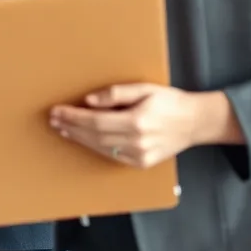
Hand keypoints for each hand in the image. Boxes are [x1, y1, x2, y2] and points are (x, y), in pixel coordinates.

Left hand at [49, 83, 200, 168]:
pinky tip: (83, 140)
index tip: (57, 111)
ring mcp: (140, 155)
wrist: (195, 122)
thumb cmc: (170, 102)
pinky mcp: (142, 163)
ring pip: (101, 148)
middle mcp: (137, 142)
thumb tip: (89, 101)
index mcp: (137, 121)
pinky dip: (95, 147)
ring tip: (63, 129)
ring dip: (79, 138)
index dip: (73, 117)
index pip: (95, 121)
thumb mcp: (144, 88)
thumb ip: (116, 94)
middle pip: (94, 136)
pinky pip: (112, 156)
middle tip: (54, 120)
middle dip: (71, 127)